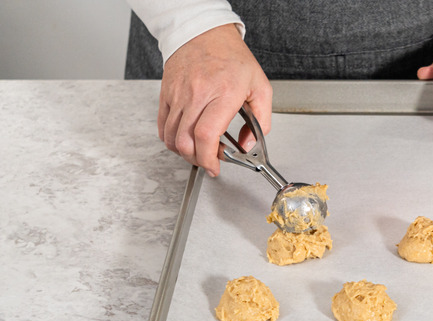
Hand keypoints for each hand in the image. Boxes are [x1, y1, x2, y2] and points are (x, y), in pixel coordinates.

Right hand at [159, 24, 271, 176]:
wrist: (204, 33)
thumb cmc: (232, 57)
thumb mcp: (260, 86)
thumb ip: (261, 120)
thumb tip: (249, 144)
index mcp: (224, 93)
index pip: (207, 134)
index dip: (209, 157)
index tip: (215, 166)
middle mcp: (198, 94)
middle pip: (186, 141)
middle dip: (197, 160)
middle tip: (209, 161)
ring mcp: (178, 94)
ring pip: (172, 137)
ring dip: (184, 152)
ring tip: (198, 151)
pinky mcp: (166, 94)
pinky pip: (162, 126)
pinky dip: (171, 140)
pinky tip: (184, 140)